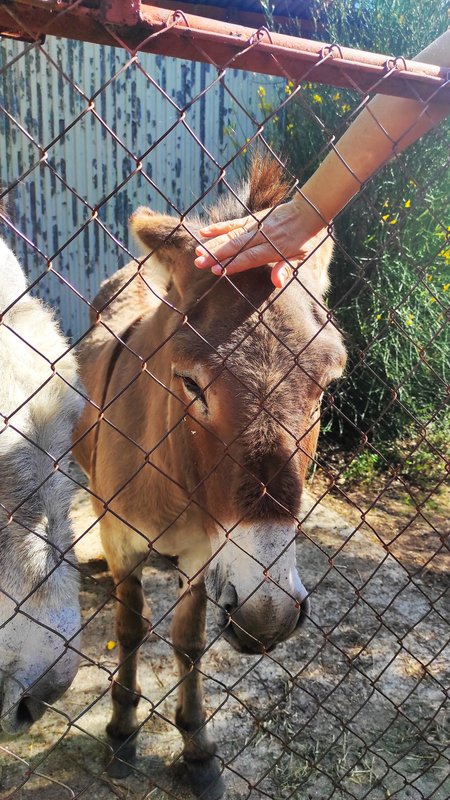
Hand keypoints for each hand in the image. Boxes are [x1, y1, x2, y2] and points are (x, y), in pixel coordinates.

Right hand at [194, 200, 319, 288]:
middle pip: (235, 246)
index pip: (249, 257)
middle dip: (216, 255)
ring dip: (213, 243)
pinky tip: (204, 232)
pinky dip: (218, 227)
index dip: (232, 263)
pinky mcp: (251, 219)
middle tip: (199, 263)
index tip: (216, 270)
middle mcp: (261, 236)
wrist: (308, 212)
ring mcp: (255, 226)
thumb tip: (277, 283)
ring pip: (230, 234)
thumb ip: (286, 269)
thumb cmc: (305, 240)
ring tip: (197, 252)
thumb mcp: (302, 258)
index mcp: (273, 248)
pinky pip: (232, 223)